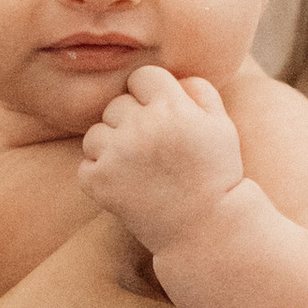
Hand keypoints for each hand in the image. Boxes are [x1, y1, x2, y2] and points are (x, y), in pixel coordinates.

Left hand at [78, 66, 246, 256]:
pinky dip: (100, 175)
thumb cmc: (216, 175)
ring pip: (95, 133)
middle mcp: (142, 127)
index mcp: (173, 108)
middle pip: (117, 104)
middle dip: (131, 122)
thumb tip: (173, 77)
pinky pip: (86, 164)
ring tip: (137, 169)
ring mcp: (117, 155)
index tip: (161, 117)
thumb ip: (200, 90)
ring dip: (111, 147)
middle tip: (152, 150)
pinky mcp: (99, 181)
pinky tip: (126, 186)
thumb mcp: (222, 127)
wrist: (205, 230)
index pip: (142, 77)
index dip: (151, 95)